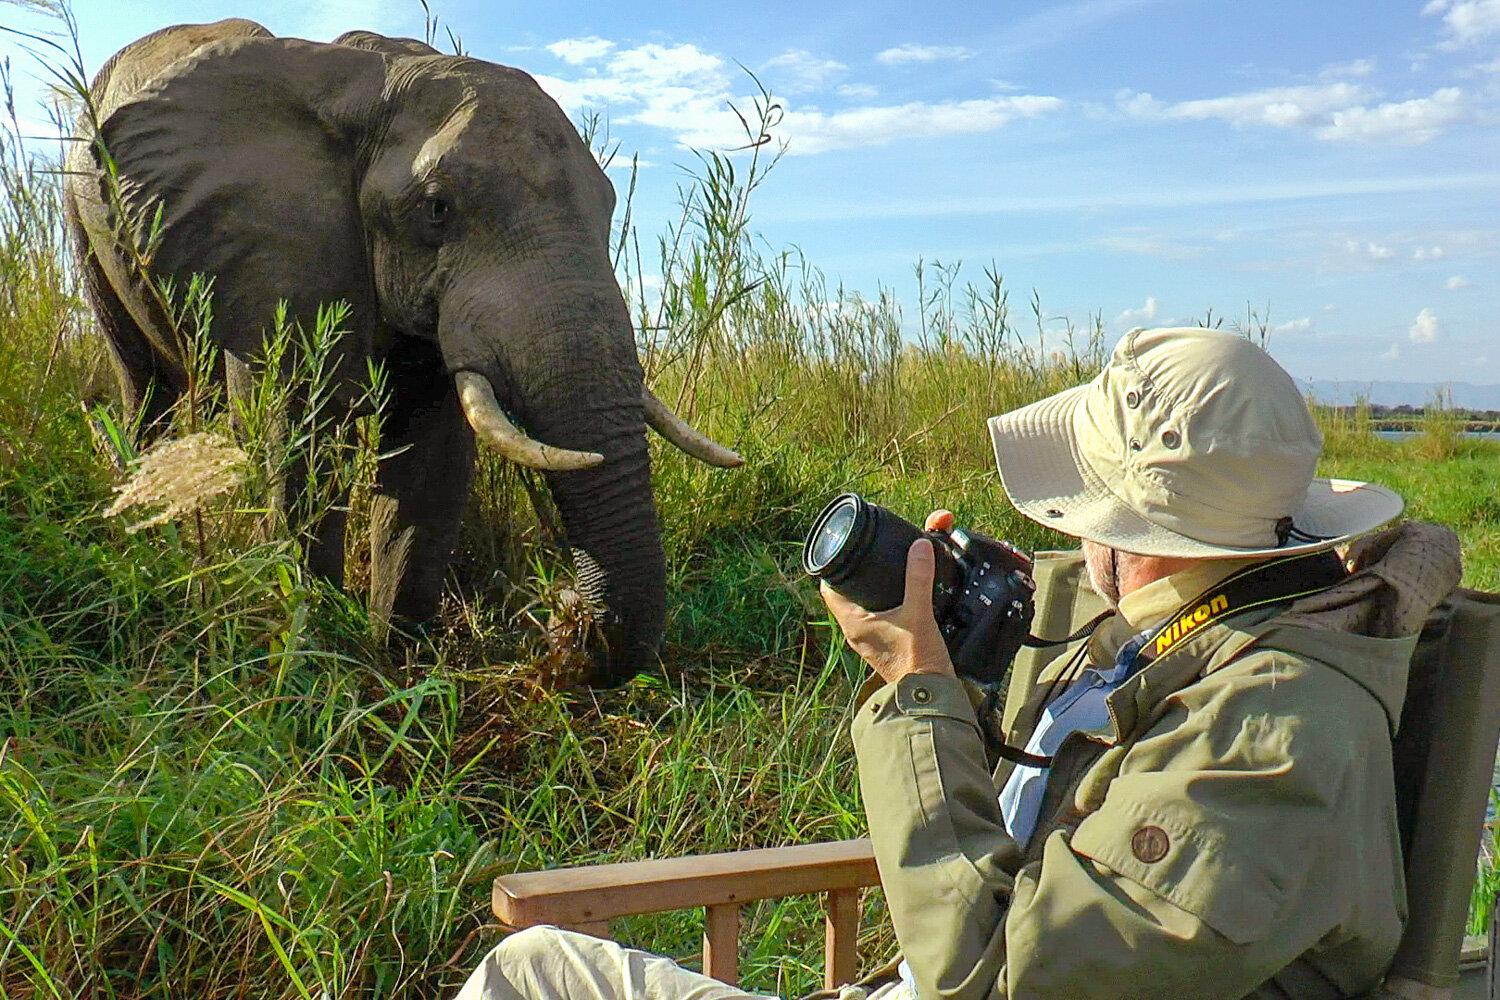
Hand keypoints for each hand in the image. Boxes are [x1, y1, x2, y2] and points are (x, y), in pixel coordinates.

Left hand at [820, 510, 955, 684]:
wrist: (931, 695)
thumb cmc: (918, 661)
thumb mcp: (918, 613)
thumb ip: (918, 578)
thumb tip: (920, 546)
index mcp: (853, 623)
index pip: (829, 588)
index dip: (834, 566)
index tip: (846, 549)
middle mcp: (855, 632)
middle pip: (845, 595)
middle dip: (855, 574)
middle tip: (870, 555)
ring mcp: (869, 640)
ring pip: (861, 607)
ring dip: (869, 590)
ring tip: (884, 571)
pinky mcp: (883, 645)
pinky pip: (875, 618)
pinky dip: (882, 605)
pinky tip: (899, 597)